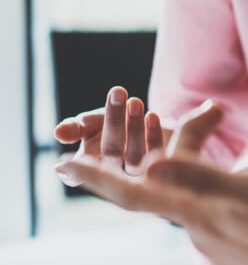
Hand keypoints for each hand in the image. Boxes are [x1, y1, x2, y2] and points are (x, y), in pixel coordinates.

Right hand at [54, 86, 174, 177]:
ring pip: (135, 155)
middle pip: (111, 152)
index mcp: (90, 173)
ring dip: (135, 127)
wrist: (147, 128)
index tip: (72, 142)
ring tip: (134, 101)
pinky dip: (154, 134)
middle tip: (117, 93)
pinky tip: (151, 115)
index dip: (73, 164)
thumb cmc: (112, 127)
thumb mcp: (90, 124)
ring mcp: (140, 177)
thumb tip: (59, 132)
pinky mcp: (164, 169)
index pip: (76, 173)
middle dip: (113, 122)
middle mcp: (114, 179)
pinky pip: (158, 153)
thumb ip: (75, 128)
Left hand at [55, 105, 247, 264]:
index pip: (133, 193)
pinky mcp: (235, 245)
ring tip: (238, 153)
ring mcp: (217, 241)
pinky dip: (223, 190)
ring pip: (197, 197)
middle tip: (188, 119)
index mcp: (198, 213)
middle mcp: (199, 230)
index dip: (95, 177)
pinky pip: (218, 210)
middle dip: (168, 152)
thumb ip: (202, 177)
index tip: (61, 163)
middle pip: (167, 188)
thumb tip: (151, 166)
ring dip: (205, 170)